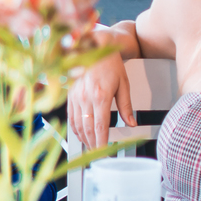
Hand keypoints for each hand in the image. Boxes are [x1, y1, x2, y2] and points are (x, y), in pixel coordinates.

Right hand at [68, 32, 134, 148]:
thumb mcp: (123, 84)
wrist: (94, 46)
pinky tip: (80, 133)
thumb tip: (131, 123)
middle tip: (99, 154)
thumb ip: (126, 106)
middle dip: (93, 144)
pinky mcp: (69, 94)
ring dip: (84, 138)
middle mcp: (85, 97)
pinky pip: (70, 116)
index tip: (105, 152)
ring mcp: (75, 96)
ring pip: (77, 124)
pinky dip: (75, 128)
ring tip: (91, 146)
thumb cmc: (109, 63)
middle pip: (87, 129)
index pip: (100, 127)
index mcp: (101, 96)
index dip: (102, 143)